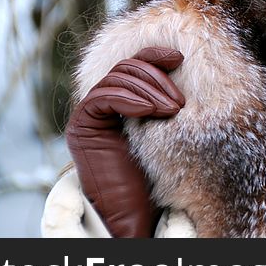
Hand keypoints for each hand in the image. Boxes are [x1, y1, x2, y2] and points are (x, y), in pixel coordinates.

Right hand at [65, 46, 184, 237]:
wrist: (133, 210)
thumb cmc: (155, 173)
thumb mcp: (165, 129)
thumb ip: (164, 102)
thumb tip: (183, 69)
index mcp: (120, 100)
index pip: (134, 64)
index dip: (154, 56)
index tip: (179, 57)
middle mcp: (100, 103)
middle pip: (126, 68)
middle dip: (157, 79)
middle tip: (180, 103)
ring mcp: (89, 114)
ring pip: (117, 80)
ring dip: (150, 90)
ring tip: (173, 110)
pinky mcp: (82, 127)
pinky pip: (103, 97)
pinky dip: (130, 99)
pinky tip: (150, 111)